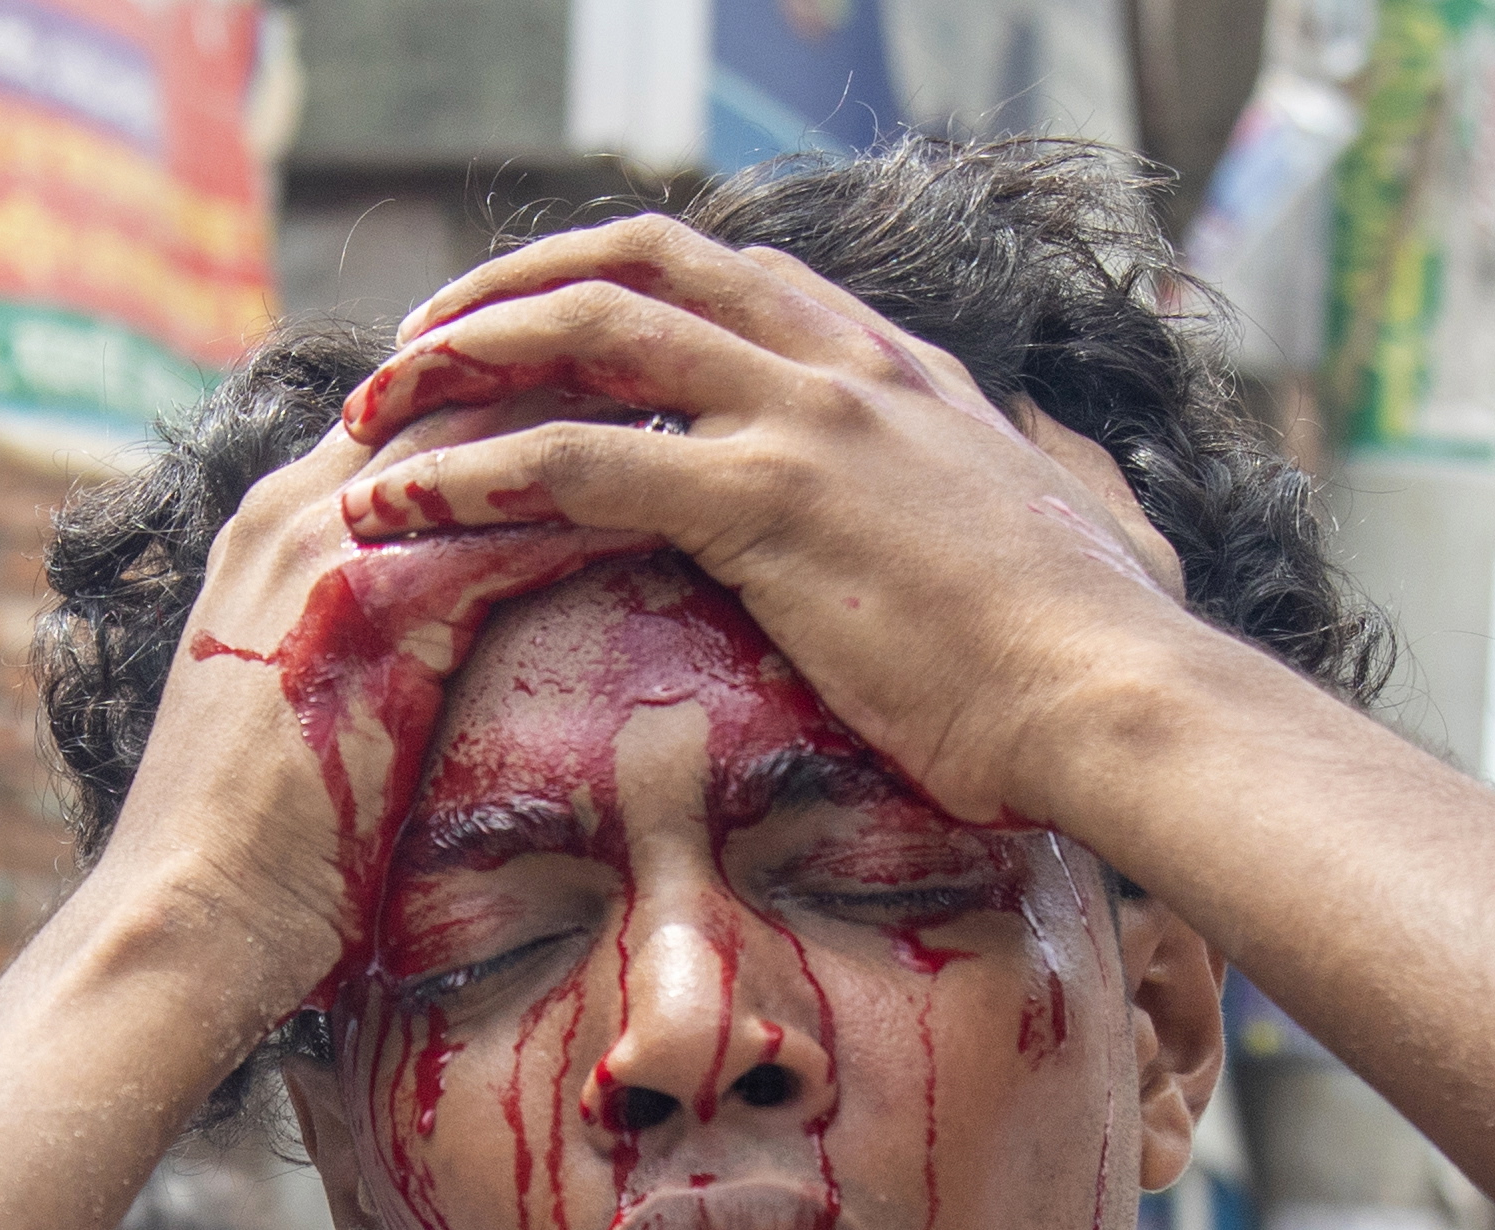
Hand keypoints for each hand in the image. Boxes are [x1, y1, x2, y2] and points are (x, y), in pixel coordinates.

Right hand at [93, 416, 652, 1009]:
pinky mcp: (367, 611)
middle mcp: (290, 511)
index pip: (407, 406)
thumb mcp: (306, 711)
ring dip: (599, 418)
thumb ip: (365, 649)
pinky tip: (684, 511)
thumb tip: (442, 657)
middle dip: (567, 365)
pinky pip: (510, 534)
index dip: (507, 384)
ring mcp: (322, 549)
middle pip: (450, 386)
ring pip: (487, 435)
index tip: (612, 381)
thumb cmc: (252, 853)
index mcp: (272, 525)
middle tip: (683, 364)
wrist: (184, 920)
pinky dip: (600, 513)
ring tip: (705, 412)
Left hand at [332, 214, 1204, 834]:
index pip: (728, 274)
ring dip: (459, 364)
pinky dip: (471, 476)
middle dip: (508, 293)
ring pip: (586, 335)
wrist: (1124, 701)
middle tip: (415, 353)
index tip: (531, 329)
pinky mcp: (766, 502)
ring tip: (370, 421)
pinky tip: (400, 511)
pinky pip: (576, 462)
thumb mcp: (1056, 538)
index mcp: (897, 371)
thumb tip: (1041, 481)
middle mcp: (843, 367)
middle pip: (637, 262)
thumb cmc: (1092, 661)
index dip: (610, 284)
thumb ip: (1017, 492)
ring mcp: (805, 420)